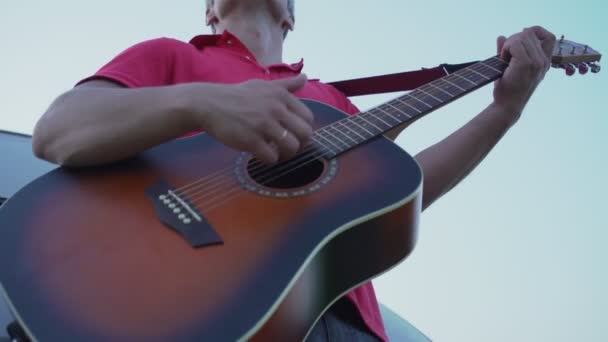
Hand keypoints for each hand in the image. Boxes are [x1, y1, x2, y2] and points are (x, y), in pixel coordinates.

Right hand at [195, 74, 313, 163]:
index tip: (293, 135)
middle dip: (300, 145)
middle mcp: (276, 108)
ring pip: (291, 147)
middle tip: (287, 147)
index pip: (308, 118)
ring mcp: (264, 124)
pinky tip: (261, 155)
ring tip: (276, 154)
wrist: (208, 104)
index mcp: (281, 96)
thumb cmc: (237, 96)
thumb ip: (286, 85)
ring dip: (286, 155)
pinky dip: (269, 160)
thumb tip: (305, 77)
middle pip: (305, 134)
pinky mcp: (251, 140)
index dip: (304, 130)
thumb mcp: (263, 85)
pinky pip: (271, 157)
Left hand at [493, 26, 555, 124]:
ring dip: (508, 44)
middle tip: (505, 54)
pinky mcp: (526, 64)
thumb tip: (501, 37)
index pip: (549, 37)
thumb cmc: (508, 89)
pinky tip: (502, 59)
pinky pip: (515, 44)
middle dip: (514, 39)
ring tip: (504, 58)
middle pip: (530, 33)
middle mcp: (543, 61)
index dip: (534, 32)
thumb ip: (508, 50)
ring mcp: (536, 62)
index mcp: (544, 62)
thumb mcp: (511, 67)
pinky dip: (505, 48)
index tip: (519, 40)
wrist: (507, 106)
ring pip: (522, 36)